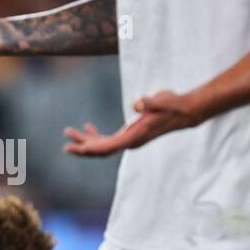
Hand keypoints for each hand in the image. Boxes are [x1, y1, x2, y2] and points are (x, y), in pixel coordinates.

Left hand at [64, 91, 200, 156]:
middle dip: (83, 147)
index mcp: (135, 136)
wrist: (184, 111)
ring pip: (104, 145)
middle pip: (102, 149)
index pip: (110, 147)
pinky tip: (88, 127)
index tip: (78, 149)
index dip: (93, 149)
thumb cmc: (172, 105)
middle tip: (65, 146)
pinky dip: (97, 135)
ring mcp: (130, 139)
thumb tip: (137, 103)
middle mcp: (131, 141)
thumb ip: (149, 102)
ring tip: (69, 133)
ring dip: (86, 141)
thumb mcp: (162, 100)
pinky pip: (109, 139)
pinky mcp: (131, 134)